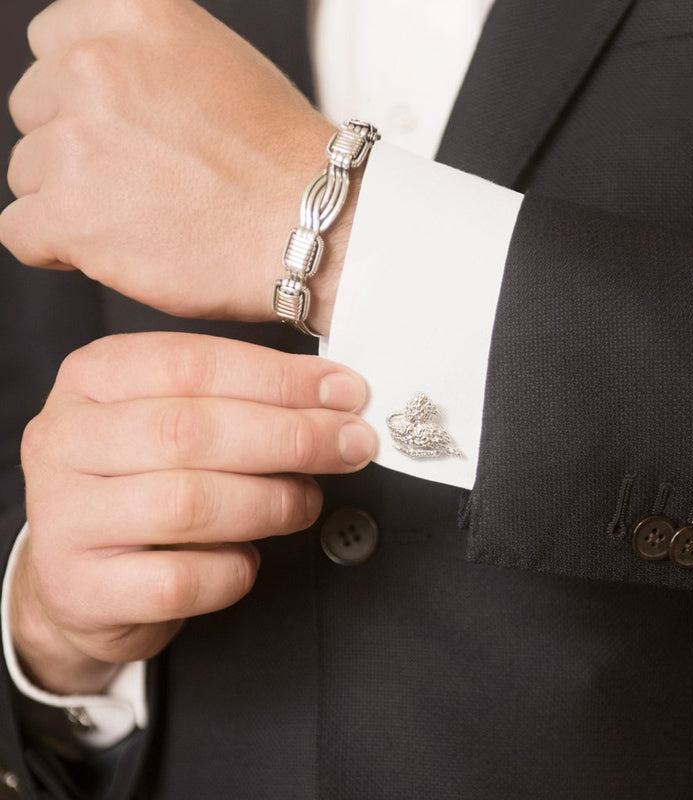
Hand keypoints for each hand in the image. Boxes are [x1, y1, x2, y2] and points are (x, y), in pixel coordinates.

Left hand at [0, 0, 346, 333]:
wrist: (314, 228)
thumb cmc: (282, 162)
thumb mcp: (219, 63)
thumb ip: (149, 58)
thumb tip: (99, 82)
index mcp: (132, 14)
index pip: (53, 42)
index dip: (83, 95)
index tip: (118, 129)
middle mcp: (94, 66)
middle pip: (35, 111)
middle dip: (77, 148)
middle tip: (143, 183)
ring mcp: (77, 141)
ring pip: (30, 175)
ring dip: (74, 201)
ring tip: (145, 221)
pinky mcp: (70, 216)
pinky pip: (20, 232)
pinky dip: (58, 249)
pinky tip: (114, 251)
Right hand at [10, 332, 375, 693]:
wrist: (80, 574)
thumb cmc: (143, 481)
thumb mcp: (173, 417)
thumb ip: (240, 400)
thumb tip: (335, 398)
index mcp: (92, 378)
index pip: (192, 364)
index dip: (280, 379)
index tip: (346, 391)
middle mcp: (64, 439)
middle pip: (190, 430)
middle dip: (291, 437)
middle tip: (351, 445)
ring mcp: (63, 518)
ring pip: (187, 503)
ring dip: (271, 502)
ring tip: (304, 501)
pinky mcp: (82, 589)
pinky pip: (180, 580)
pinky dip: (234, 569)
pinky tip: (247, 557)